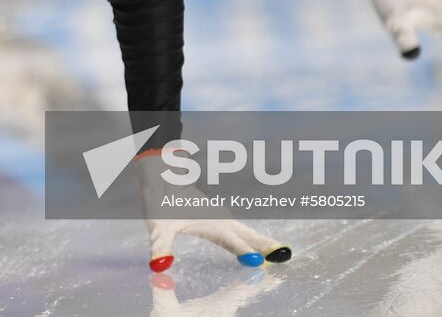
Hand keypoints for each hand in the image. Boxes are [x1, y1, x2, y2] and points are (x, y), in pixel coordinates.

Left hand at [136, 154, 290, 272]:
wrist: (162, 177)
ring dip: (263, 241)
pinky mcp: (218, 217)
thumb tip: (160, 265)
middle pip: (247, 234)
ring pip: (247, 230)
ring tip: (281, 252)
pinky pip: (241, 229)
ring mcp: (220, 217)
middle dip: (264, 245)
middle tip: (284, 255)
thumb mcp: (157, 228)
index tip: (258, 262)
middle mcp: (219, 219)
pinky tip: (259, 243)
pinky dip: (254, 236)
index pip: (230, 239)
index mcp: (209, 222)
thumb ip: (160, 246)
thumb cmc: (159, 203)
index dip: (243, 250)